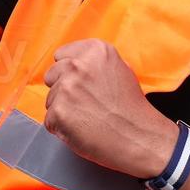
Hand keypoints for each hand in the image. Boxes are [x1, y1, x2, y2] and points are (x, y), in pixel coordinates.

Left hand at [42, 39, 179, 178]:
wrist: (140, 138)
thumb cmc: (131, 109)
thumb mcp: (120, 70)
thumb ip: (95, 62)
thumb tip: (73, 61)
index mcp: (94, 51)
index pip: (61, 56)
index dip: (70, 74)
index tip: (84, 86)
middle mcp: (78, 65)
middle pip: (52, 76)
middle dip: (64, 90)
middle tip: (87, 104)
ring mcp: (67, 88)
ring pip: (50, 99)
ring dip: (63, 110)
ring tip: (88, 118)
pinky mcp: (59, 111)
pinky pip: (49, 120)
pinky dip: (62, 128)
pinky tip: (82, 130)